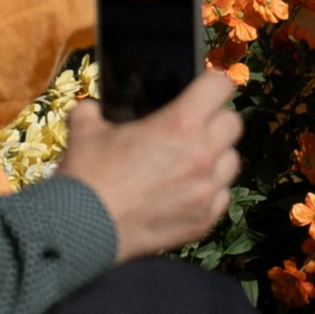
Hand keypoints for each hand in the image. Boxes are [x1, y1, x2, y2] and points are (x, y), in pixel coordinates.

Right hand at [60, 71, 241, 262]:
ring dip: (217, 156)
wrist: (81, 232)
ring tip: (191, 161)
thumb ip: (96, 109)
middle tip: (195, 125)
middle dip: (217, 119)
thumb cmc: (86, 178)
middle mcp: (202, 155)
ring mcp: (206, 191)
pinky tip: (186, 192)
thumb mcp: (84, 128)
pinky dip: (210, 191)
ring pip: (232, 161)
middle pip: (234, 123)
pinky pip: (222, 196)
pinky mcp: (204, 221)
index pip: (221, 86)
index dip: (213, 81)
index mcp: (179, 124)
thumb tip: (95, 108)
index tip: (206, 86)